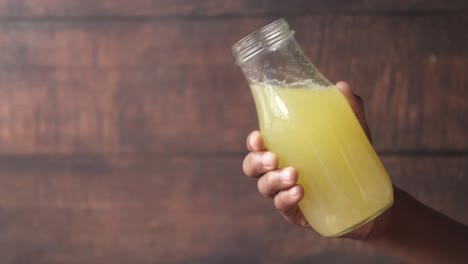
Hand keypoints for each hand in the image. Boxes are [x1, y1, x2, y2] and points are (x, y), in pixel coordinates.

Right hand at [242, 81, 387, 239]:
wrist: (370, 200)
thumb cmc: (352, 161)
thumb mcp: (353, 133)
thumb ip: (348, 109)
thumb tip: (342, 86)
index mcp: (286, 150)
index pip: (259, 146)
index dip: (252, 143)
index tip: (258, 137)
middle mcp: (280, 171)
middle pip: (252, 168)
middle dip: (257, 162)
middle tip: (273, 158)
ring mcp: (286, 193)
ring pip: (265, 188)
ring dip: (274, 180)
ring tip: (293, 174)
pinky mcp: (297, 213)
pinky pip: (284, 207)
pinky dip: (287, 199)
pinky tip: (299, 191)